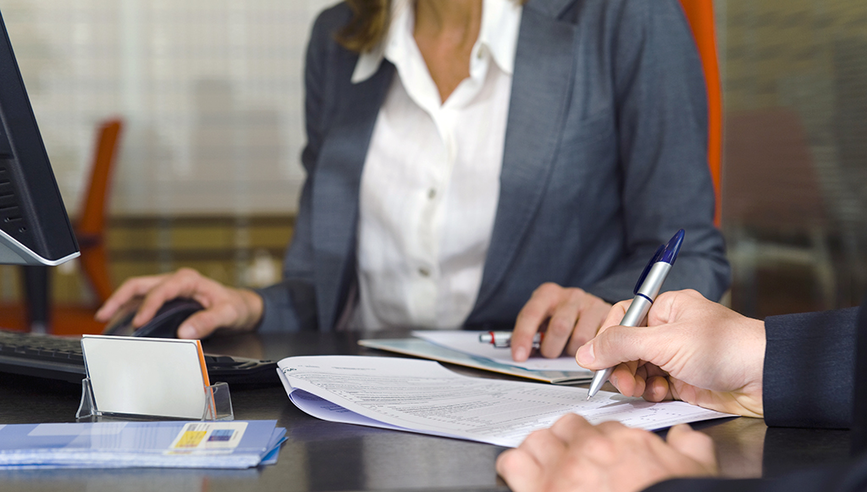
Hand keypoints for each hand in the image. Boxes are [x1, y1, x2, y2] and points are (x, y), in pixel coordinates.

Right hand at [95, 268, 263, 338]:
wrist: (242, 306)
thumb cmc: (236, 306)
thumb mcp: (228, 313)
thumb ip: (208, 321)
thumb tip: (185, 331)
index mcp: (189, 280)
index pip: (162, 290)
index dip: (148, 306)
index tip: (140, 322)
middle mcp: (176, 281)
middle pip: (140, 284)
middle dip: (120, 298)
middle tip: (104, 314)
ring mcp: (170, 289)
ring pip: (138, 291)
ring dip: (120, 302)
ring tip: (105, 317)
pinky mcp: (168, 299)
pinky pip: (143, 300)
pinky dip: (129, 309)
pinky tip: (121, 321)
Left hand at [496, 413, 716, 491]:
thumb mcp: (695, 471)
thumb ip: (689, 448)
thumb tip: (684, 436)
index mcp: (625, 442)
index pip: (603, 426)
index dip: (601, 441)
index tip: (601, 453)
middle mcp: (591, 449)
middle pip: (567, 426)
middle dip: (569, 440)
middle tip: (573, 458)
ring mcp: (564, 469)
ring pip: (538, 440)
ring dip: (541, 451)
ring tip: (546, 464)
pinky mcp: (541, 490)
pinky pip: (513, 464)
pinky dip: (516, 467)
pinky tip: (524, 475)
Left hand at [512, 283, 610, 360]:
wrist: (587, 306)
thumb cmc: (559, 316)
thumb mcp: (542, 319)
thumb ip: (533, 334)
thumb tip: (523, 355)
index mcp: (547, 294)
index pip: (531, 314)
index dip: (523, 337)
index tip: (519, 356)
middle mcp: (570, 295)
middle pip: (559, 327)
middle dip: (551, 349)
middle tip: (551, 353)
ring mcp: (590, 303)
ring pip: (581, 339)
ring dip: (573, 352)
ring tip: (570, 348)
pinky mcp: (608, 314)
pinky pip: (599, 341)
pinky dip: (591, 351)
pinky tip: (588, 348)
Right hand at [575, 289, 764, 416]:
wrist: (768, 379)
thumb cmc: (727, 348)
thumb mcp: (665, 342)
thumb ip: (620, 345)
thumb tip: (585, 352)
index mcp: (667, 308)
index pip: (623, 317)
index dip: (608, 337)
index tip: (597, 357)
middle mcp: (670, 330)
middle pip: (627, 346)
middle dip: (620, 364)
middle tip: (621, 380)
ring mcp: (677, 356)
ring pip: (638, 368)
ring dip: (634, 380)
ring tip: (641, 389)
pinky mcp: (685, 381)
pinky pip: (654, 385)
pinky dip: (651, 392)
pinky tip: (659, 394)